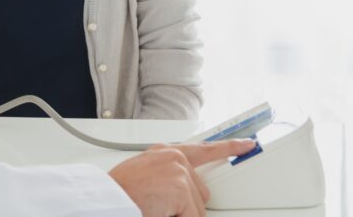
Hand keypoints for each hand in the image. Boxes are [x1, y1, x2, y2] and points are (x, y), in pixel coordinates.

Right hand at [108, 138, 255, 216]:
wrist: (105, 199)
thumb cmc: (120, 193)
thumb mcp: (145, 177)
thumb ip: (168, 177)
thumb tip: (185, 195)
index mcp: (164, 153)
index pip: (204, 149)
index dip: (229, 147)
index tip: (247, 144)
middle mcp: (174, 156)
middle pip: (200, 192)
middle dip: (186, 206)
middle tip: (160, 206)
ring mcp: (178, 170)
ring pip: (196, 207)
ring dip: (179, 214)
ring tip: (154, 208)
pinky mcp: (180, 185)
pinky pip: (192, 216)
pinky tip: (159, 212)